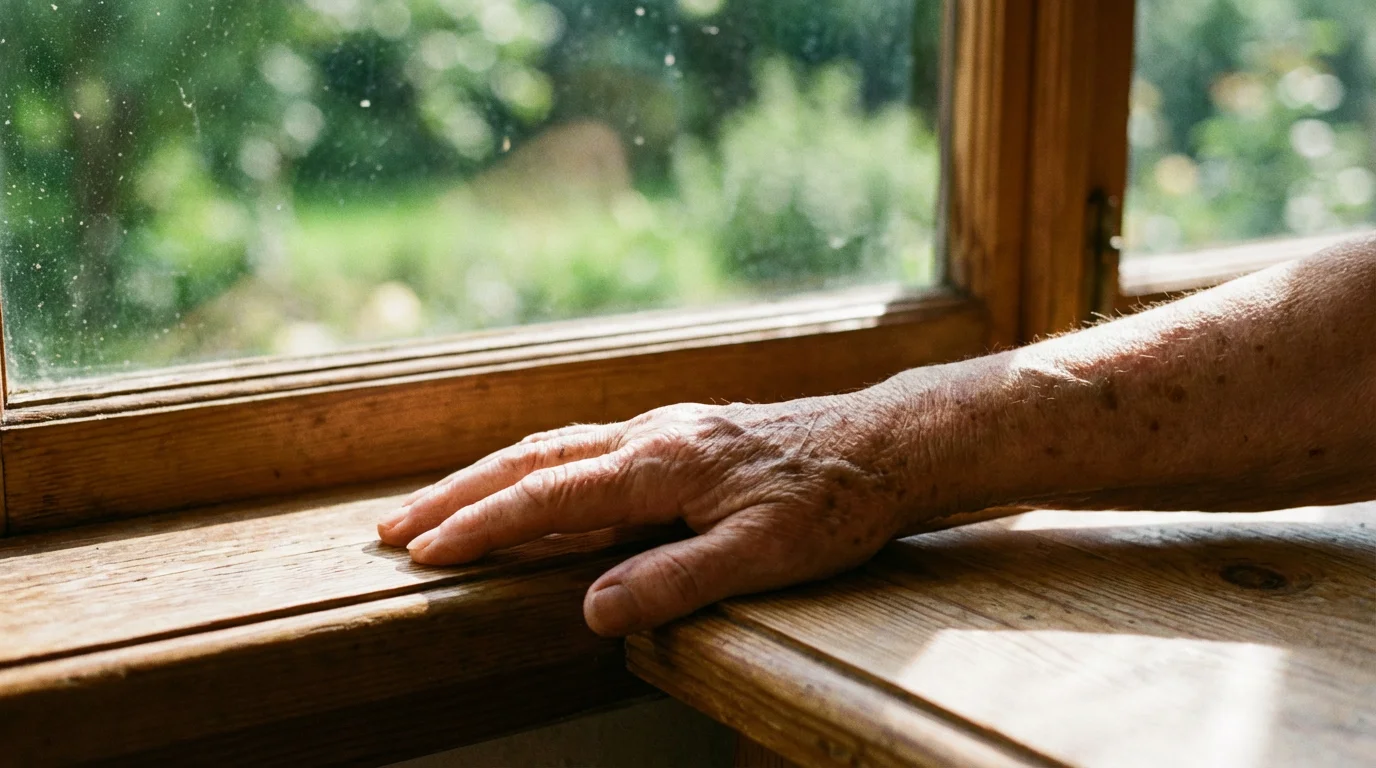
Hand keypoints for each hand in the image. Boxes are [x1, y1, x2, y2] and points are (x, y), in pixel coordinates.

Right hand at [377, 392, 927, 636]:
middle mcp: (651, 436)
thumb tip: (591, 612)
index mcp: (663, 462)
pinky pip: (585, 451)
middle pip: (532, 459)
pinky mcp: (677, 438)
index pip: (550, 495)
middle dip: (457, 494)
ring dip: (487, 479)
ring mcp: (662, 431)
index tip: (425, 552)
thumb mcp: (766, 554)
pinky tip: (526, 493)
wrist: (886, 443)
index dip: (483, 526)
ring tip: (434, 509)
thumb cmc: (835, 501)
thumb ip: (678, 581)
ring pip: (554, 449)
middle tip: (391, 527)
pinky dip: (533, 473)